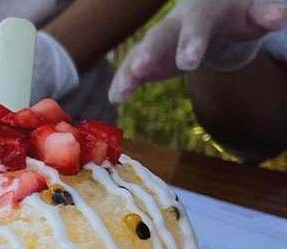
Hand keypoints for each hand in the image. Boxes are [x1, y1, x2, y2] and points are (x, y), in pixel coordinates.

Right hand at [109, 0, 286, 102]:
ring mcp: (159, 41)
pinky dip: (124, 82)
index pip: (196, 26)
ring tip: (120, 92)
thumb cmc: (239, 16)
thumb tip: (280, 16)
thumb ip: (266, 14)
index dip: (191, 43)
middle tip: (141, 69)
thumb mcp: (255, 14)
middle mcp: (175, 25)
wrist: (216, 17)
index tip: (188, 63)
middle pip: (160, 37)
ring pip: (141, 53)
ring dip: (130, 71)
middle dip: (150, 53)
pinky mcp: (150, 58)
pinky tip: (115, 98)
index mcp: (203, 12)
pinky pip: (133, 69)